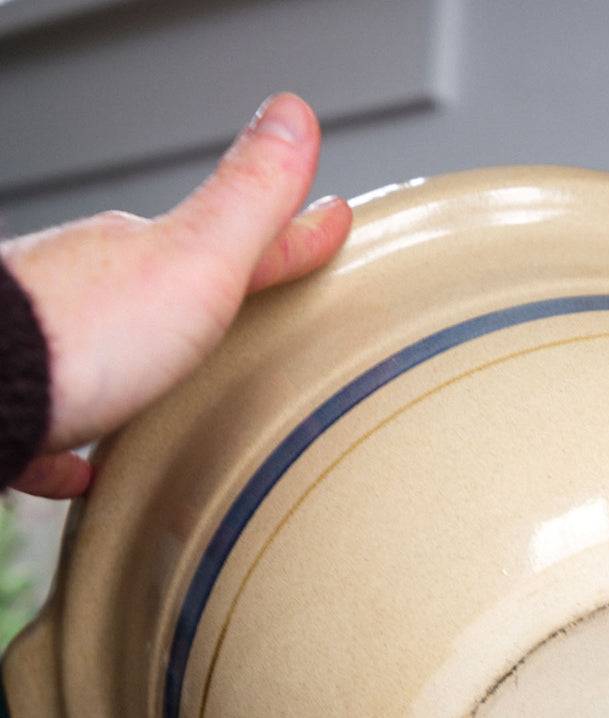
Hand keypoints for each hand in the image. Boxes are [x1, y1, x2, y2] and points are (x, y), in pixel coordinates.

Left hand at [2, 93, 351, 498]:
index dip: (288, 235)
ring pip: (103, 344)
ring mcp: (50, 347)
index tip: (331, 222)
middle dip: (207, 293)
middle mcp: (85, 289)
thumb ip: (248, 199)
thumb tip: (292, 115)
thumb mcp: (195, 259)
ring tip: (175, 382)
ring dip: (139, 356)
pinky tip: (88, 464)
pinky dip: (74, 440)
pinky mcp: (22, 409)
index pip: (233, 237)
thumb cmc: (86, 338)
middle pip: (161, 284)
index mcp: (139, 253)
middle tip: (250, 305)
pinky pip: (52, 419)